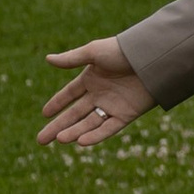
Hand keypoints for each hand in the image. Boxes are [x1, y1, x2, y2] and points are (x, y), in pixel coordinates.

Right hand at [39, 39, 156, 149]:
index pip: (69, 94)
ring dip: (74, 132)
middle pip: (75, 114)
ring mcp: (113, 105)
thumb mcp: (94, 52)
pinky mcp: (127, 114)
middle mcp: (100, 94)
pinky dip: (96, 136)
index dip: (57, 103)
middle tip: (40, 140)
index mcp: (92, 78)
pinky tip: (81, 142)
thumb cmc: (123, 51)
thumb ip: (71, 59)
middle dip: (58, 127)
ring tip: (60, 140)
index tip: (44, 114)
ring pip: (89, 123)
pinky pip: (109, 128)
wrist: (153, 59)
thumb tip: (47, 59)